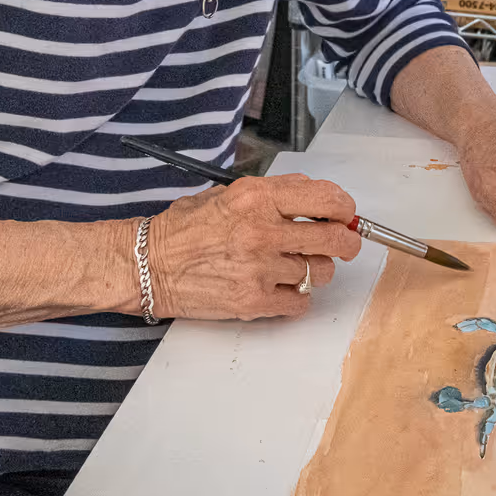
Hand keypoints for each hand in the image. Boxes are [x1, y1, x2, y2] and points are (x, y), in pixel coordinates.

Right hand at [147, 174, 363, 319]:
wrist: (149, 266)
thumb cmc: (184, 230)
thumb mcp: (227, 193)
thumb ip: (273, 192)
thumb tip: (314, 196)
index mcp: (256, 198)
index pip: (325, 198)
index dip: (344, 208)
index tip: (344, 214)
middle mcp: (262, 231)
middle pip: (334, 239)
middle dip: (346, 241)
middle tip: (343, 242)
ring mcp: (260, 269)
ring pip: (321, 273)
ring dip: (315, 270)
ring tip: (294, 266)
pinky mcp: (254, 301)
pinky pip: (301, 302)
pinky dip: (297, 297)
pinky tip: (281, 288)